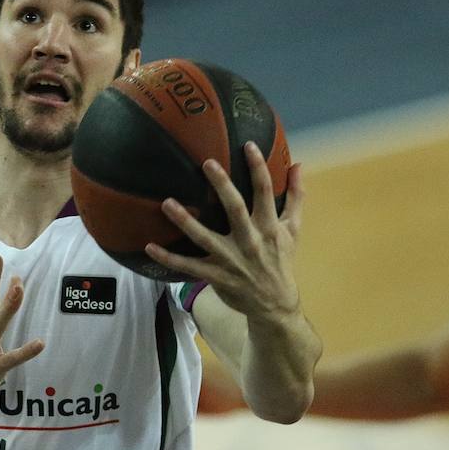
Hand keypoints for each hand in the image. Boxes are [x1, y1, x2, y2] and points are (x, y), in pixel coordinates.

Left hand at [144, 143, 304, 319]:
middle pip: (235, 209)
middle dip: (222, 186)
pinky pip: (188, 267)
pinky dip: (168, 258)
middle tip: (207, 163)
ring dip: (185, 221)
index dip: (258, 168)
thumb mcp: (293, 229)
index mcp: (269, 226)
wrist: (276, 304)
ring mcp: (231, 259)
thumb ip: (296, 196)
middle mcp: (250, 240)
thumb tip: (298, 165)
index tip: (247, 145)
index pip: (265, 192)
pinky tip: (149, 246)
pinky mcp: (216, 276)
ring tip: (166, 203)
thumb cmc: (282, 260)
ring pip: (205, 238)